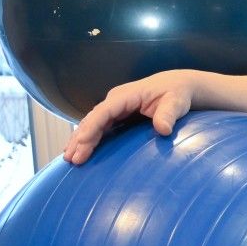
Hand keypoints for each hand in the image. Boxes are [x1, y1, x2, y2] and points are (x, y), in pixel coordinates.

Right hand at [64, 70, 197, 164]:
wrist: (177, 86)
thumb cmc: (176, 94)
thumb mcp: (176, 103)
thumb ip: (168, 115)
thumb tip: (163, 129)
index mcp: (125, 96)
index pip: (103, 112)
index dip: (92, 127)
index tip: (83, 142)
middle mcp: (115, 101)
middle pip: (93, 119)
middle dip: (80, 139)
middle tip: (72, 159)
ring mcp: (115, 108)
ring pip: (92, 124)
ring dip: (79, 140)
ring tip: (68, 158)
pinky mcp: (118, 115)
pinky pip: (99, 127)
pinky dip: (88, 138)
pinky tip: (80, 151)